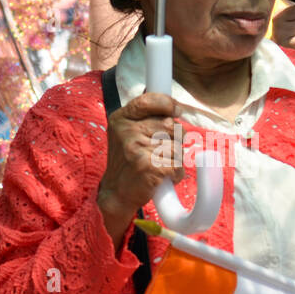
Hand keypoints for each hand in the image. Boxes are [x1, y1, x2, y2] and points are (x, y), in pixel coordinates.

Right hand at [97, 92, 183, 242]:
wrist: (116, 194)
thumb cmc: (126, 161)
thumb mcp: (125, 132)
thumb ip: (144, 116)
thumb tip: (171, 103)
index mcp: (120, 119)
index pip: (150, 100)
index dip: (168, 103)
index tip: (177, 109)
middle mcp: (127, 132)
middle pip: (171, 125)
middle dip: (175, 138)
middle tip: (162, 150)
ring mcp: (137, 149)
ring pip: (177, 146)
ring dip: (175, 158)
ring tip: (159, 165)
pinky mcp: (150, 167)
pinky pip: (178, 165)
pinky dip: (176, 174)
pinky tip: (163, 177)